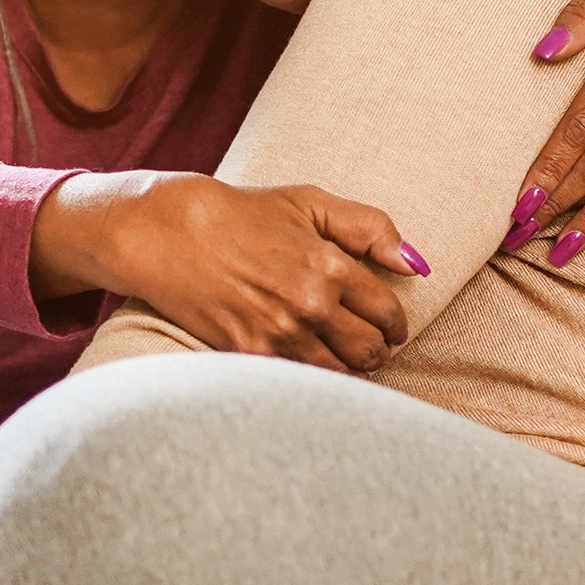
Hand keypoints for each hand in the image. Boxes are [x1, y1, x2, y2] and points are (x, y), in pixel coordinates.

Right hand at [39, 171, 427, 371]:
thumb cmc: (241, 214)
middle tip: (372, 349)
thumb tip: (416, 265)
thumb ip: (369, 228)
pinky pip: (300, 382)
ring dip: (349, 371)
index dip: (395, 325)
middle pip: (369, 351)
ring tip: (345, 362)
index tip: (392, 329)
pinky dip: (312, 380)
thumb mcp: (309, 202)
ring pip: (338, 374)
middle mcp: (310, 304)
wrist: (168, 234)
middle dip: (377, 352)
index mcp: (331, 265)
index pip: (386, 312)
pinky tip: (310, 370)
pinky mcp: (249, 354)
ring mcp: (279, 334)